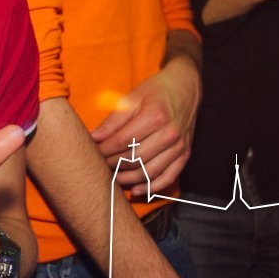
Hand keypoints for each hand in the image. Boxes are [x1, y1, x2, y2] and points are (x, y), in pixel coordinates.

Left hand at [92, 55, 198, 197]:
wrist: (185, 86)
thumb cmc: (155, 90)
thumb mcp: (132, 98)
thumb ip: (113, 120)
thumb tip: (94, 137)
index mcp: (155, 117)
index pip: (123, 141)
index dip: (105, 149)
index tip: (93, 152)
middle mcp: (169, 134)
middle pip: (135, 158)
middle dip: (114, 164)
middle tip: (100, 166)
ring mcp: (179, 146)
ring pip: (149, 171)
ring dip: (129, 179)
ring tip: (112, 179)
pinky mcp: (185, 154)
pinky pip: (169, 177)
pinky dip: (152, 187)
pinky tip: (136, 191)